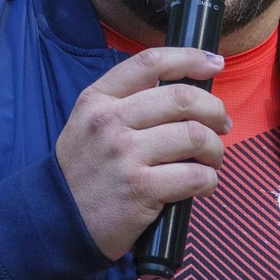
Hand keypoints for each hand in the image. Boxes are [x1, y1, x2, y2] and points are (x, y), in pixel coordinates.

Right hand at [56, 47, 229, 260]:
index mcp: (98, 100)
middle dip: (214, 110)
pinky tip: (202, 184)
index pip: (150, 63)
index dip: (190, 58)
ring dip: (215, 149)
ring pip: (195, 136)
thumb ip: (125, 103)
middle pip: (182, 98)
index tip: (214, 63)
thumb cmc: (83, 172)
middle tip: (221, 125)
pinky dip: (208, 180)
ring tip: (211, 160)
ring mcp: (125, 155)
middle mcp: (110, 122)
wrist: (58, 221)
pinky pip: (195, 176)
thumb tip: (184, 93)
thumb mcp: (88, 124)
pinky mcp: (140, 189)